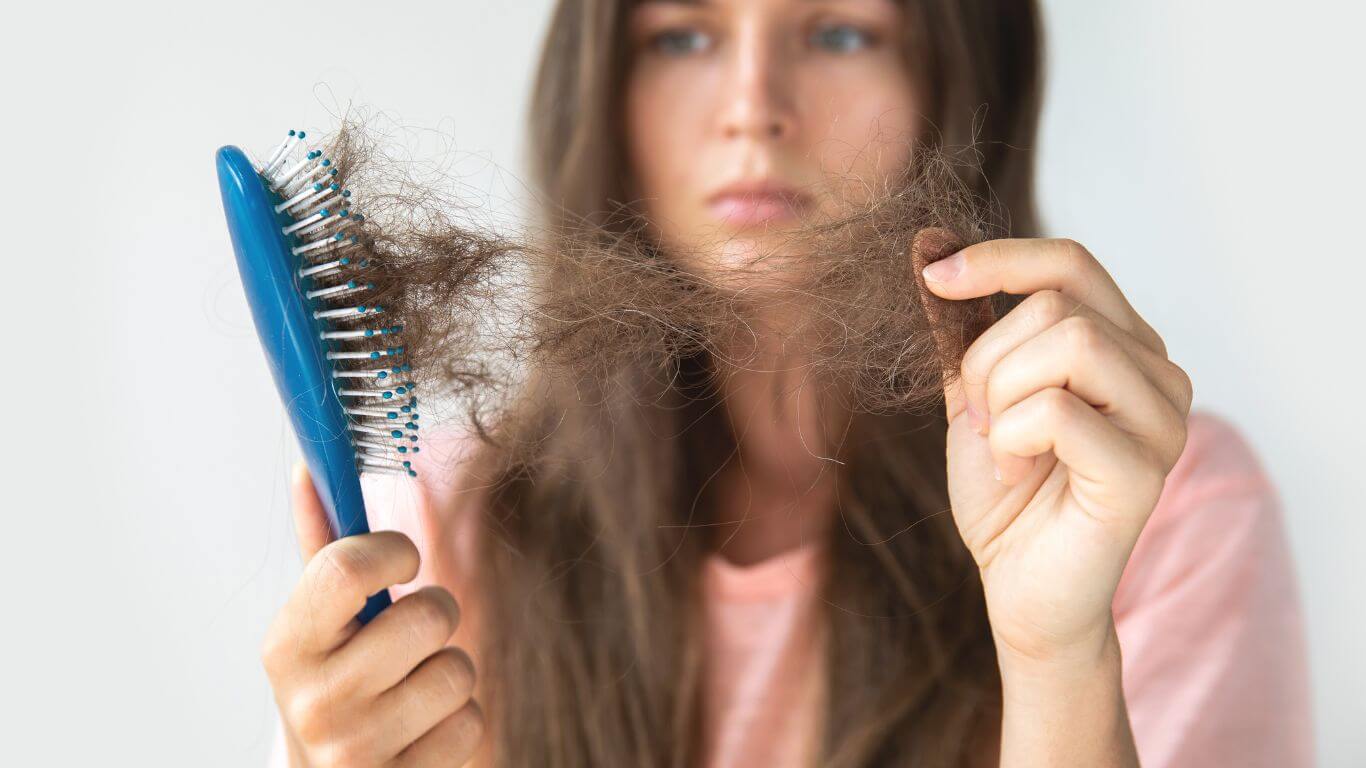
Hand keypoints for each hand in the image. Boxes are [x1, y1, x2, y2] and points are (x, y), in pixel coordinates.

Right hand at [262, 463, 484, 766]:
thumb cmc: (333, 681)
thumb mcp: (317, 622)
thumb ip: (323, 547)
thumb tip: (310, 466)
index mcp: (285, 644)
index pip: (343, 568)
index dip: (391, 550)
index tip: (402, 558)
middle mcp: (314, 701)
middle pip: (426, 616)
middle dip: (435, 611)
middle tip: (412, 630)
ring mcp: (355, 750)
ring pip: (458, 669)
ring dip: (450, 668)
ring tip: (415, 682)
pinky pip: (471, 722)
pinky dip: (458, 720)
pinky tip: (424, 726)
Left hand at [919, 237, 1192, 665]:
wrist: (1020, 585)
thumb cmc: (1006, 492)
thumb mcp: (976, 394)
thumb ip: (968, 330)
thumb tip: (931, 249)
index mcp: (1124, 345)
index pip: (1071, 263)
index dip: (999, 259)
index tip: (935, 277)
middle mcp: (1158, 373)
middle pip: (1057, 304)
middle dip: (988, 358)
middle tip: (982, 418)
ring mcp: (1162, 420)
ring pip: (1068, 344)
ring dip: (1003, 395)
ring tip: (1003, 446)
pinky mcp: (1144, 470)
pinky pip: (1058, 411)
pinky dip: (1012, 440)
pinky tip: (1017, 474)